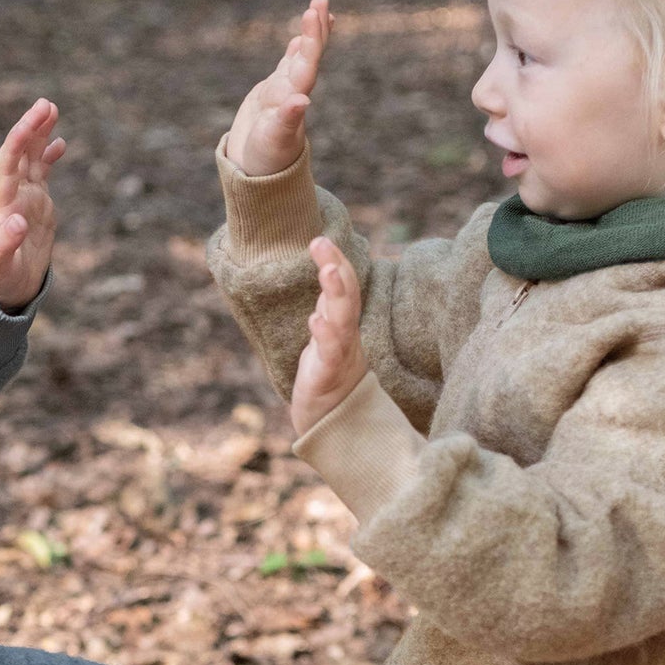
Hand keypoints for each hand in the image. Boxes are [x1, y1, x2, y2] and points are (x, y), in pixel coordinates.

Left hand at [0, 100, 64, 310]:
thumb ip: (3, 244)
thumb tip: (16, 219)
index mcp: (1, 206)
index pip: (7, 165)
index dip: (18, 142)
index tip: (31, 121)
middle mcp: (12, 196)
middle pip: (20, 154)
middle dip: (30, 128)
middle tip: (45, 104)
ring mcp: (24, 199)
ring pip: (31, 158)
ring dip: (39, 134)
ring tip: (51, 109)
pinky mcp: (35, 206)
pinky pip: (42, 174)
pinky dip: (49, 156)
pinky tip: (60, 142)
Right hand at [226, 0, 331, 177]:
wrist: (256, 176)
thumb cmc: (266, 162)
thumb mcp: (274, 141)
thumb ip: (287, 121)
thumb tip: (301, 100)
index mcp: (294, 98)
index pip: (308, 62)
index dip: (313, 39)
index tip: (316, 14)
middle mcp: (292, 91)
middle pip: (307, 55)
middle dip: (314, 29)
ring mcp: (282, 93)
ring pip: (299, 58)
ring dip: (309, 35)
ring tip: (318, 8)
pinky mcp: (270, 97)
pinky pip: (285, 69)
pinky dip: (293, 53)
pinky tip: (299, 40)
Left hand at [291, 236, 368, 435]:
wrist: (334, 427)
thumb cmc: (329, 380)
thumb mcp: (327, 337)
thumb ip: (329, 308)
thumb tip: (329, 272)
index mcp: (344, 325)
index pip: (345, 287)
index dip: (336, 261)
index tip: (320, 237)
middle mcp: (346, 337)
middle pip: (349, 297)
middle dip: (338, 268)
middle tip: (322, 241)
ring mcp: (340, 357)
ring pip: (343, 321)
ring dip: (337, 294)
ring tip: (328, 270)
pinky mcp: (328, 378)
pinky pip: (330, 354)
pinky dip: (325, 336)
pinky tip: (316, 320)